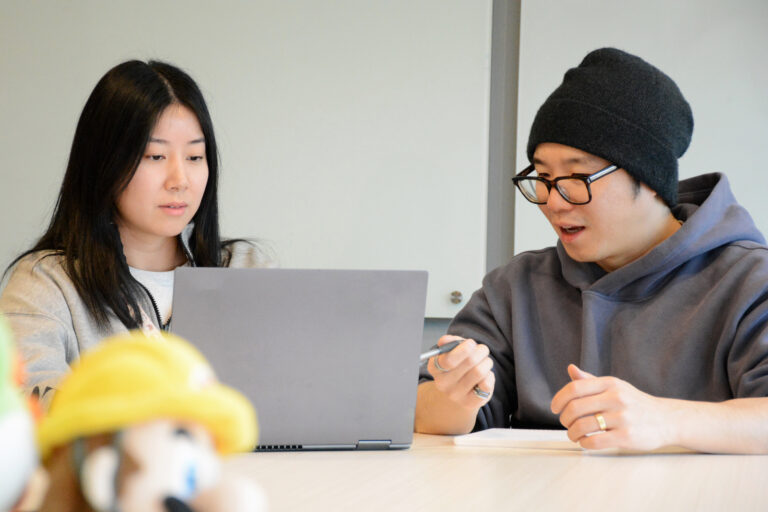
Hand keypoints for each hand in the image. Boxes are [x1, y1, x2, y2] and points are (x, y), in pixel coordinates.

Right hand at [428, 335, 494, 409]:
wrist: (458, 392)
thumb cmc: (457, 367)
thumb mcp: (451, 352)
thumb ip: (449, 343)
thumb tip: (445, 340)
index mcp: (435, 368)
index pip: (448, 360)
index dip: (463, 349)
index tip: (471, 343)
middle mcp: (442, 384)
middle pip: (469, 361)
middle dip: (480, 351)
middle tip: (482, 350)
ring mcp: (455, 395)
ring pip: (479, 372)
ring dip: (487, 362)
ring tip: (485, 362)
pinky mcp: (470, 403)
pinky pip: (486, 385)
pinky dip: (490, 376)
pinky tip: (485, 376)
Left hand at [550, 364, 673, 450]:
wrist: (666, 419)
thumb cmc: (636, 403)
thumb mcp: (615, 386)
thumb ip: (591, 381)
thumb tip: (571, 369)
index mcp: (610, 383)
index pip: (575, 388)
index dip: (559, 399)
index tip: (554, 408)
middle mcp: (616, 398)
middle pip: (575, 408)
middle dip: (565, 419)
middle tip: (566, 423)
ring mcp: (622, 417)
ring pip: (582, 426)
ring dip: (572, 433)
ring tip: (574, 435)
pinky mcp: (627, 436)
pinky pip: (595, 441)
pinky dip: (584, 443)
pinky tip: (585, 442)